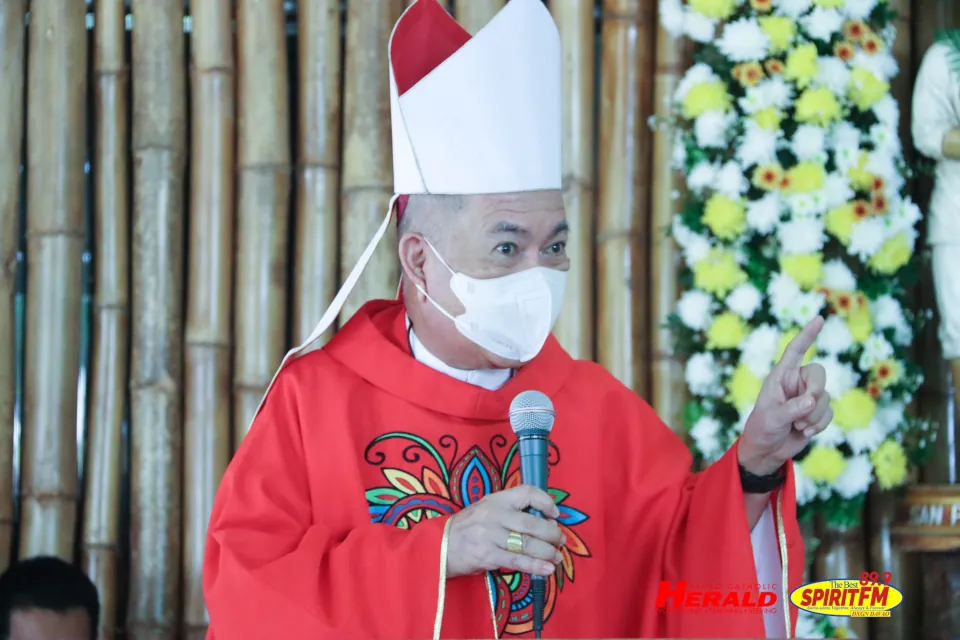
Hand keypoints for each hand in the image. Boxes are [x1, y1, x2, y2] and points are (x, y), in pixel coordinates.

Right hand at [446, 485, 564, 578]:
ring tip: (556, 558)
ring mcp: (490, 535)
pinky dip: (535, 566)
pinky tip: (547, 570)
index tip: (555, 514)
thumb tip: (544, 521)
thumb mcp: (486, 509)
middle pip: (532, 524)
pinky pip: (517, 561)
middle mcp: (494, 515)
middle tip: (560, 541)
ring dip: (547, 553)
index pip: (526, 492)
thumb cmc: (467, 527)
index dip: (545, 501)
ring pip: (527, 544)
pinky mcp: (487, 556)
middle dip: (552, 534)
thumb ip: (510, 512)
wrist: (439, 545)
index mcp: (496, 499)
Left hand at [739, 317, 832, 475]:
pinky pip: (829, 413)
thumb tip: (812, 400)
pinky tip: (805, 432)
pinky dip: (819, 425)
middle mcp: (796, 383)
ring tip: (797, 426)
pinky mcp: (817, 412)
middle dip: (815, 392)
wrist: (767, 451)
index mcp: (780, 376)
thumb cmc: (762, 429)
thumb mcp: (772, 418)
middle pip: (819, 374)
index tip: (819, 318)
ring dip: (813, 416)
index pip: (795, 351)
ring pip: (825, 397)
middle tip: (804, 408)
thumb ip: (791, 408)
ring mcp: (808, 397)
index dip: (807, 335)